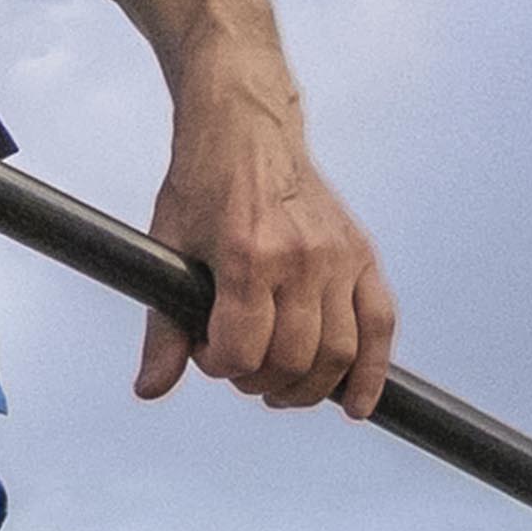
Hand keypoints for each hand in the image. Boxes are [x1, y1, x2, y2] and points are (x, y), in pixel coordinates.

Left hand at [137, 86, 395, 413]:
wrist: (247, 126)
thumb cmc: (203, 184)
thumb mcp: (169, 249)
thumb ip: (163, 326)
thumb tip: (150, 389)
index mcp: (248, 256)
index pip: (241, 352)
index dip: (218, 367)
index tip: (206, 352)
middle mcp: (300, 258)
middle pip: (290, 360)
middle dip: (258, 380)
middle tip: (240, 368)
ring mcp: (338, 256)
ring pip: (336, 353)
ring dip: (306, 386)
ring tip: (279, 384)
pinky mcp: (361, 254)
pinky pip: (380, 324)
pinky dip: (372, 371)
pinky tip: (356, 404)